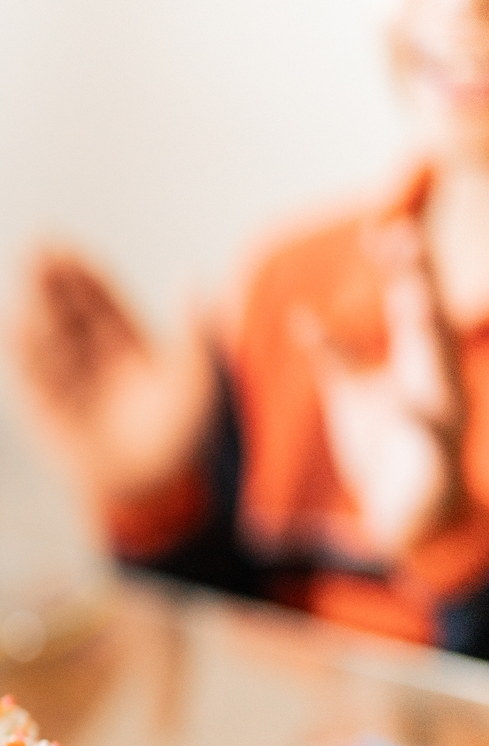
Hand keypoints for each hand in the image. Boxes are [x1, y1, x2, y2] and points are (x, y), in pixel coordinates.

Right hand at [4, 248, 216, 502]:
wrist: (151, 487)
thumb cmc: (178, 435)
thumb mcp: (195, 377)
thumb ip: (191, 330)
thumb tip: (193, 277)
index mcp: (127, 346)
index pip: (101, 302)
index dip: (83, 275)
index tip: (63, 248)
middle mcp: (93, 359)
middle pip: (68, 312)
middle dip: (51, 282)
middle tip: (32, 248)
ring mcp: (68, 382)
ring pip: (48, 337)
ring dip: (33, 305)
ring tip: (20, 275)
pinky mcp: (45, 408)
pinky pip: (29, 373)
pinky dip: (15, 347)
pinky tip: (1, 316)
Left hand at [293, 221, 461, 560]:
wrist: (408, 517)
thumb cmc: (385, 447)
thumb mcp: (351, 394)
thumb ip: (333, 355)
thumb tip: (304, 319)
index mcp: (417, 361)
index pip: (409, 303)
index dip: (398, 267)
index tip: (381, 229)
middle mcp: (436, 378)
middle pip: (428, 320)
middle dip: (418, 280)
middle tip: (407, 237)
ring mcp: (442, 415)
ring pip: (439, 366)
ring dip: (427, 331)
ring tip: (414, 298)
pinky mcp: (435, 455)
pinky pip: (429, 433)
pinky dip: (420, 418)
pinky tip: (409, 404)